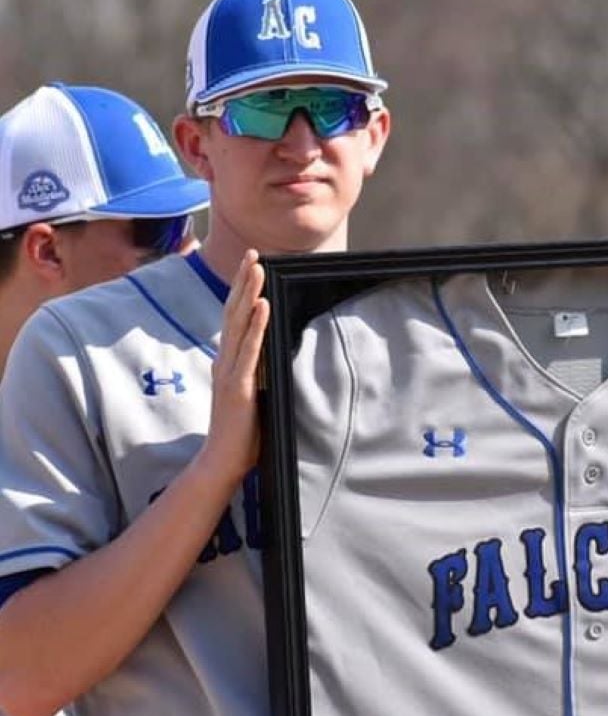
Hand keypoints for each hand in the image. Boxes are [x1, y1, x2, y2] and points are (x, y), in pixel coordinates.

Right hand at [200, 249, 269, 485]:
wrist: (223, 462)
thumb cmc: (242, 433)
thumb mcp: (254, 393)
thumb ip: (259, 372)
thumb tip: (275, 353)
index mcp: (228, 362)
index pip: (235, 319)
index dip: (242, 292)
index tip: (253, 267)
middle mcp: (224, 361)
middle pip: (233, 312)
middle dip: (244, 281)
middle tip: (255, 253)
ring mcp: (229, 371)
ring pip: (238, 323)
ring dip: (249, 293)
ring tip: (258, 268)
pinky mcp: (238, 385)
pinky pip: (249, 349)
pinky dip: (256, 325)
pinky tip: (263, 305)